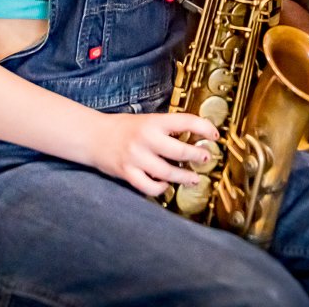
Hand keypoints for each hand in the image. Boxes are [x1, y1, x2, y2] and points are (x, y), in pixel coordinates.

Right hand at [88, 112, 218, 196]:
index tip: (214, 134)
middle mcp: (146, 139)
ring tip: (193, 178)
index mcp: (153, 122)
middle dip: (198, 156)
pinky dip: (161, 188)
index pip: (185, 121)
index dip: (204, 127)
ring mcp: (136, 157)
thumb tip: (195, 136)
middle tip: (206, 157)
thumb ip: (167, 128)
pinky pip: (149, 186)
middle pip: (180, 151)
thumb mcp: (147, 120)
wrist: (93, 136)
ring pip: (168, 172)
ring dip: (185, 177)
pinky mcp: (128, 173)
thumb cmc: (123, 128)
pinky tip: (165, 184)